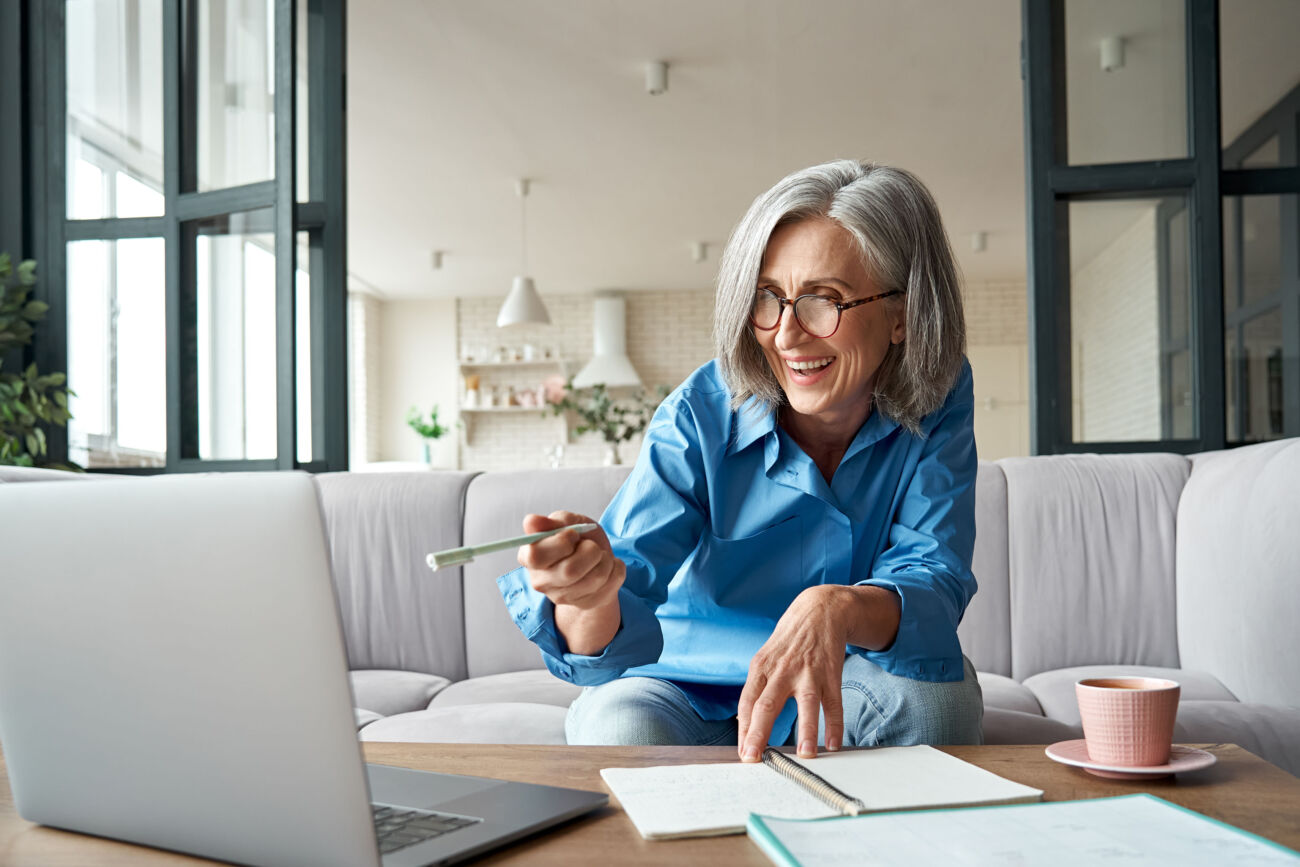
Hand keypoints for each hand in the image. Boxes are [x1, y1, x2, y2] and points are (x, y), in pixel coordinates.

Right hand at [516, 511, 624, 610]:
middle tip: (590, 545)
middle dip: (590, 551)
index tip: (572, 534)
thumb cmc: (578, 538)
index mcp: (528, 557)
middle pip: (570, 571)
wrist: (595, 559)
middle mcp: (540, 581)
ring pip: (595, 578)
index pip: (536, 556)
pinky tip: (608, 566)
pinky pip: (612, 583)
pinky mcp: (586, 604)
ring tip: (600, 555)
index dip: (560, 542)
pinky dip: (617, 568)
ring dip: (605, 558)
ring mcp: (562, 597)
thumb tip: (530, 522)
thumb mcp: (567, 522)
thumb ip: (552, 522)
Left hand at [737, 585, 849, 761]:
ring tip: (806, 754)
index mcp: (761, 668)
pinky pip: (833, 703)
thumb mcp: (765, 658)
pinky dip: (835, 725)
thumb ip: (756, 689)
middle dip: (759, 733)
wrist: (819, 611)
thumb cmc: (788, 641)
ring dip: (807, 731)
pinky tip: (834, 743)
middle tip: (754, 758)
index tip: (744, 753)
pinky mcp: (831, 674)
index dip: (743, 729)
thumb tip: (744, 723)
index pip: (747, 702)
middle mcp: (782, 670)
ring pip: (806, 703)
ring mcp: (808, 672)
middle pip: (767, 704)